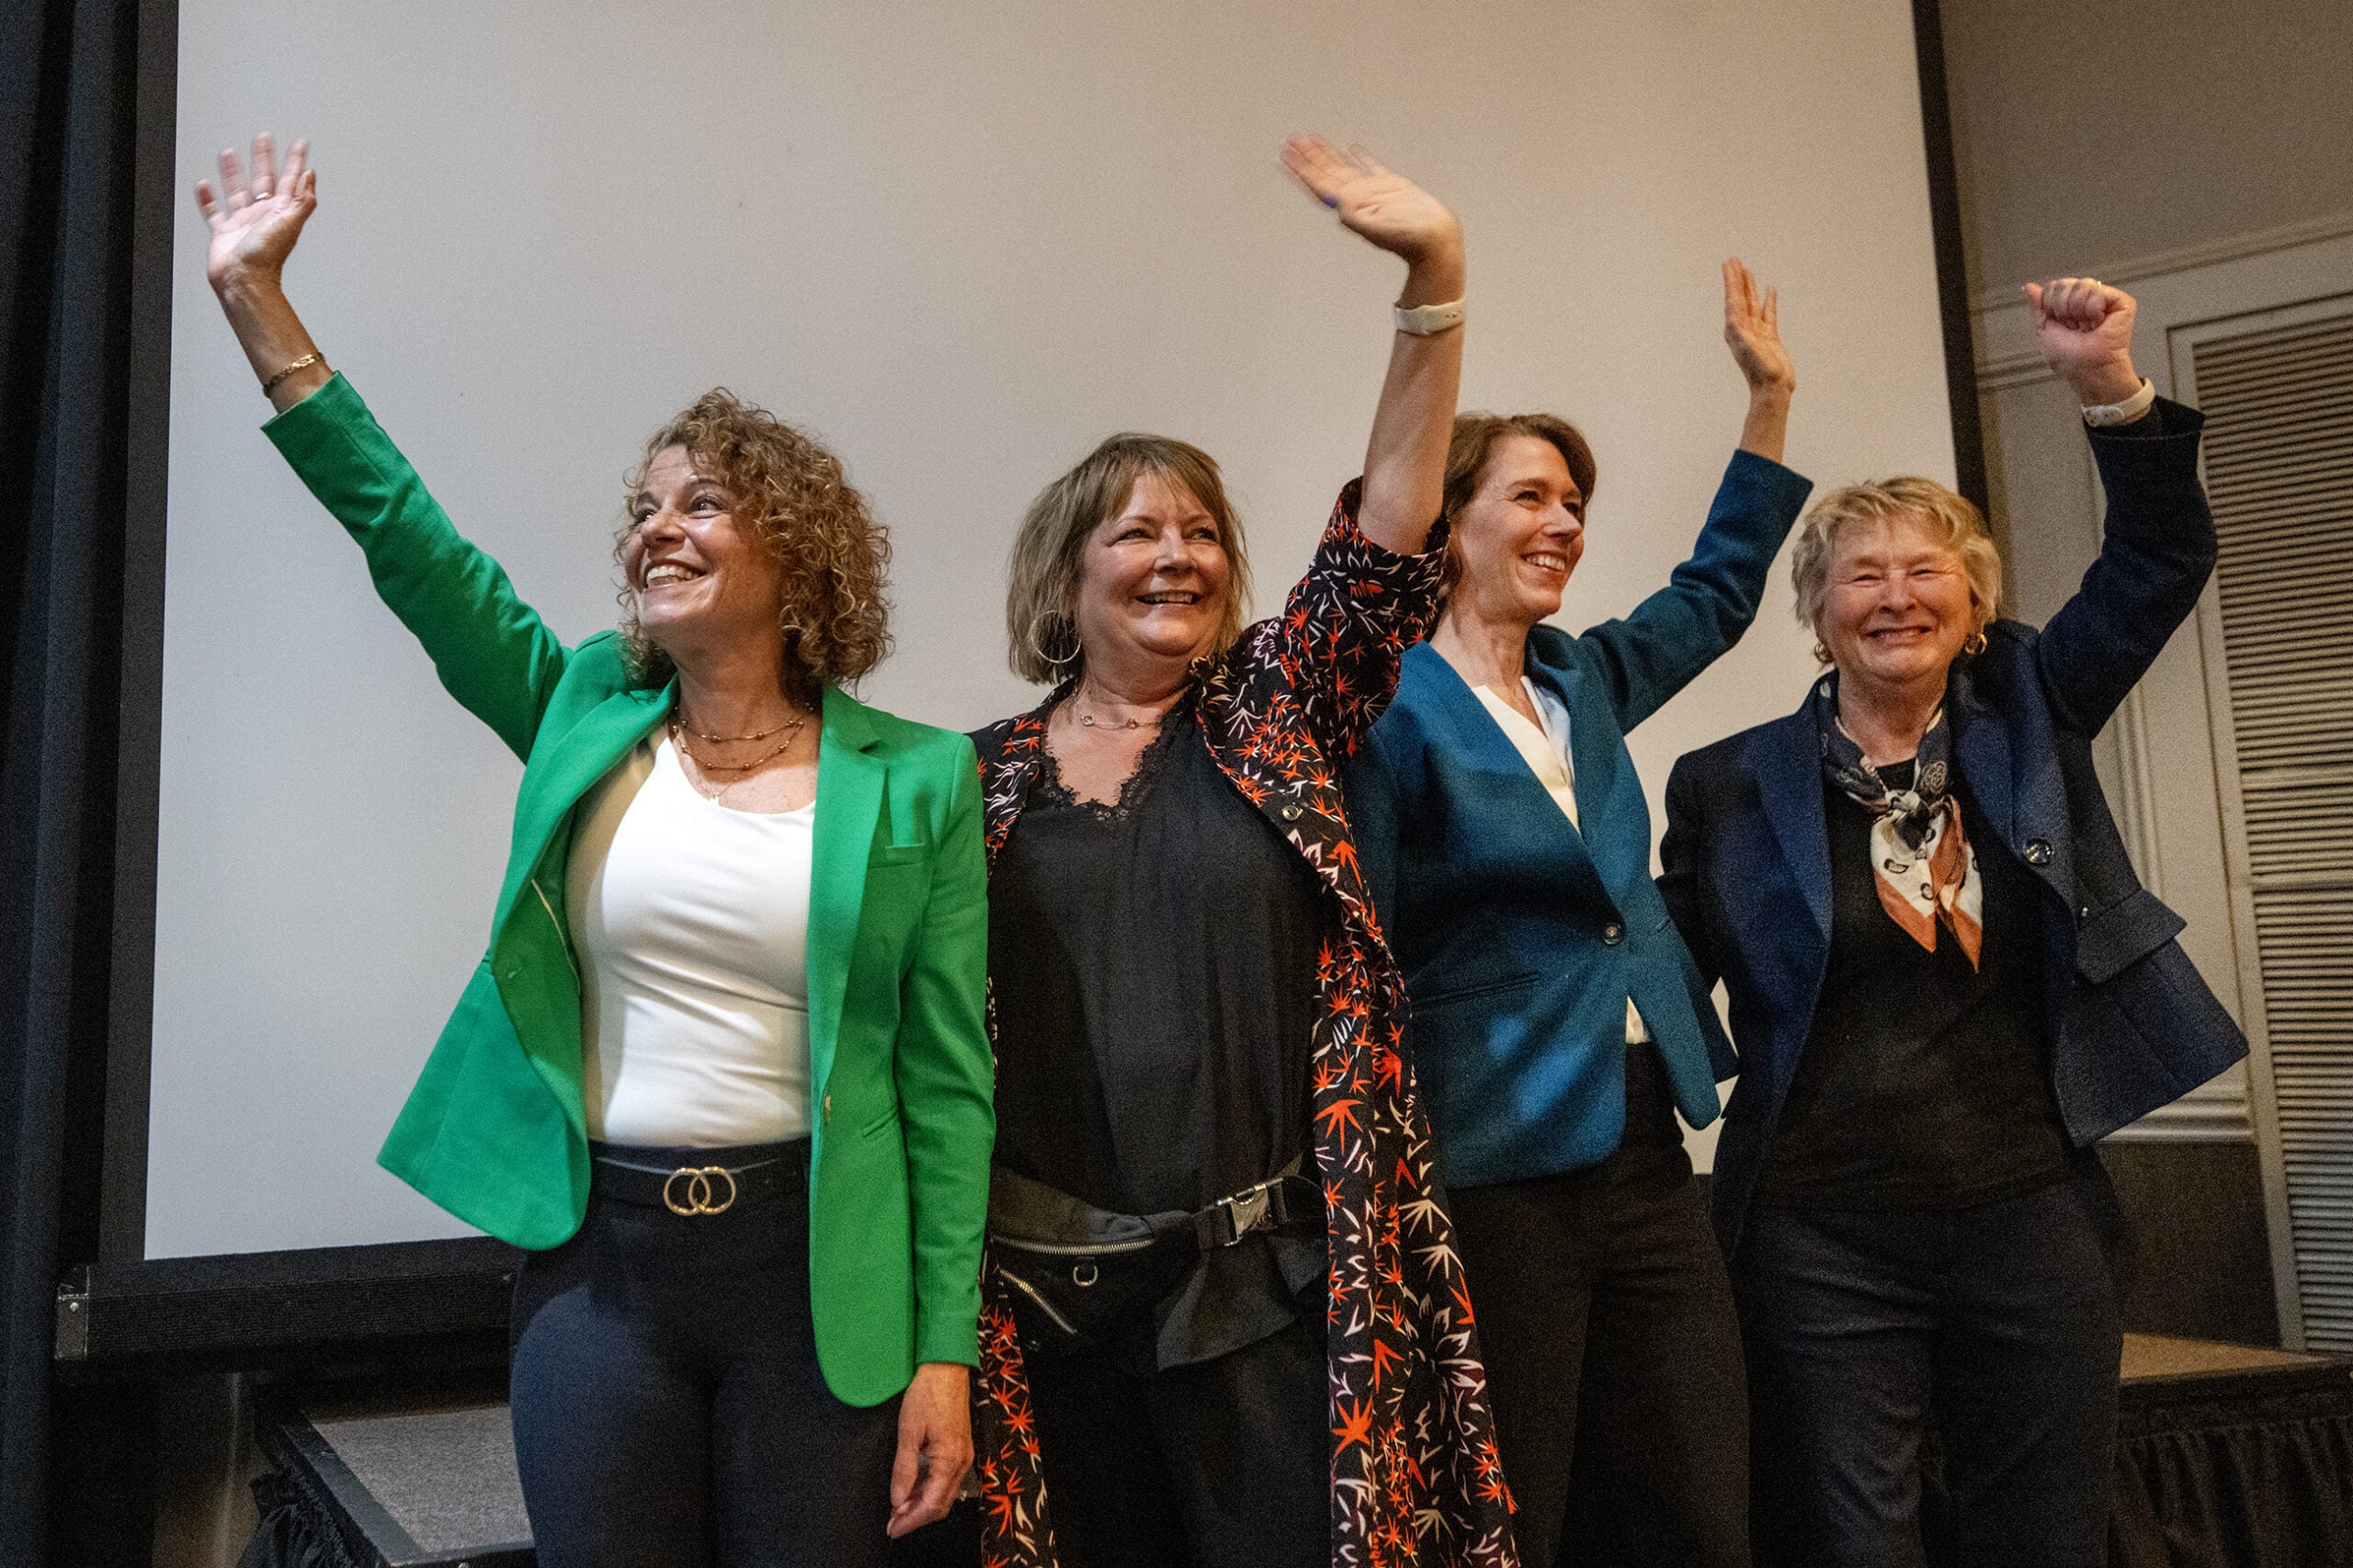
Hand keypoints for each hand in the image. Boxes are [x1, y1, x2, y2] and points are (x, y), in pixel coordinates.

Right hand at [195, 133, 316, 294]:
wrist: (242, 279)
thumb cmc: (265, 256)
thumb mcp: (289, 223)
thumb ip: (301, 200)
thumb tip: (311, 177)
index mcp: (279, 211)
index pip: (289, 180)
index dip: (294, 161)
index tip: (299, 144)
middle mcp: (262, 215)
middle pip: (262, 179)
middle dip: (263, 158)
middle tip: (263, 139)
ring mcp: (242, 223)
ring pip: (236, 190)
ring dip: (233, 172)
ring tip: (229, 153)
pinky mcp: (223, 233)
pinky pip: (213, 211)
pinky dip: (207, 198)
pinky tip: (204, 185)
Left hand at [885, 1362, 971, 1538]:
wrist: (946, 1369)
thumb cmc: (927, 1395)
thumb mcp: (908, 1432)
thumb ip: (904, 1469)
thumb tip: (897, 1500)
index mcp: (950, 1460)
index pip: (931, 1504)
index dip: (911, 1520)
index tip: (892, 1528)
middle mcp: (961, 1462)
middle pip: (941, 1504)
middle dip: (917, 1518)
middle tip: (893, 1523)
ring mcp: (963, 1456)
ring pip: (945, 1494)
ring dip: (922, 1506)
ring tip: (898, 1510)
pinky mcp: (960, 1449)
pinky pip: (946, 1480)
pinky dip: (929, 1491)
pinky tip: (912, 1490)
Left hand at [1280, 137, 1462, 277]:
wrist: (1435, 240)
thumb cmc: (1409, 239)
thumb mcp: (1379, 230)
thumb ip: (1357, 217)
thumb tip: (1338, 205)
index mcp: (1350, 206)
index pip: (1318, 183)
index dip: (1300, 169)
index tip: (1284, 155)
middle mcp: (1356, 197)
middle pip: (1325, 172)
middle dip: (1307, 157)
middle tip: (1290, 140)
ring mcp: (1372, 191)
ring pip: (1343, 166)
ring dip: (1325, 154)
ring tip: (1310, 140)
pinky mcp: (1391, 185)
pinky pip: (1370, 166)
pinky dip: (1359, 156)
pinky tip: (1350, 147)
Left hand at [1723, 257, 1794, 399]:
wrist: (1773, 389)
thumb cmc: (1760, 373)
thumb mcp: (1748, 351)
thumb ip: (1740, 334)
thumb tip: (1733, 319)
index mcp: (1734, 330)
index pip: (1732, 299)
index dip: (1730, 281)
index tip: (1728, 264)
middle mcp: (1743, 329)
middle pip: (1739, 297)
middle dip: (1736, 279)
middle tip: (1733, 260)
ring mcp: (1757, 332)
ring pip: (1752, 303)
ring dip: (1749, 287)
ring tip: (1747, 270)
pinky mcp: (1770, 337)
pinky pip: (1768, 314)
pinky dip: (1768, 301)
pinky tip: (1769, 290)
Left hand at [2024, 277, 2140, 405]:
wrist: (2088, 369)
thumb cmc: (2069, 358)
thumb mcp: (2043, 330)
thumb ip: (2037, 306)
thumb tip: (2031, 287)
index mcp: (2068, 306)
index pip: (2053, 287)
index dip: (2050, 303)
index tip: (2057, 321)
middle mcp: (2085, 301)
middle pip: (2065, 282)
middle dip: (2062, 305)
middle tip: (2072, 325)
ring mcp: (2104, 300)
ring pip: (2082, 283)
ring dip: (2077, 308)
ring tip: (2085, 324)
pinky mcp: (2121, 302)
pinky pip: (2098, 290)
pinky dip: (2092, 309)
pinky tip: (2097, 321)